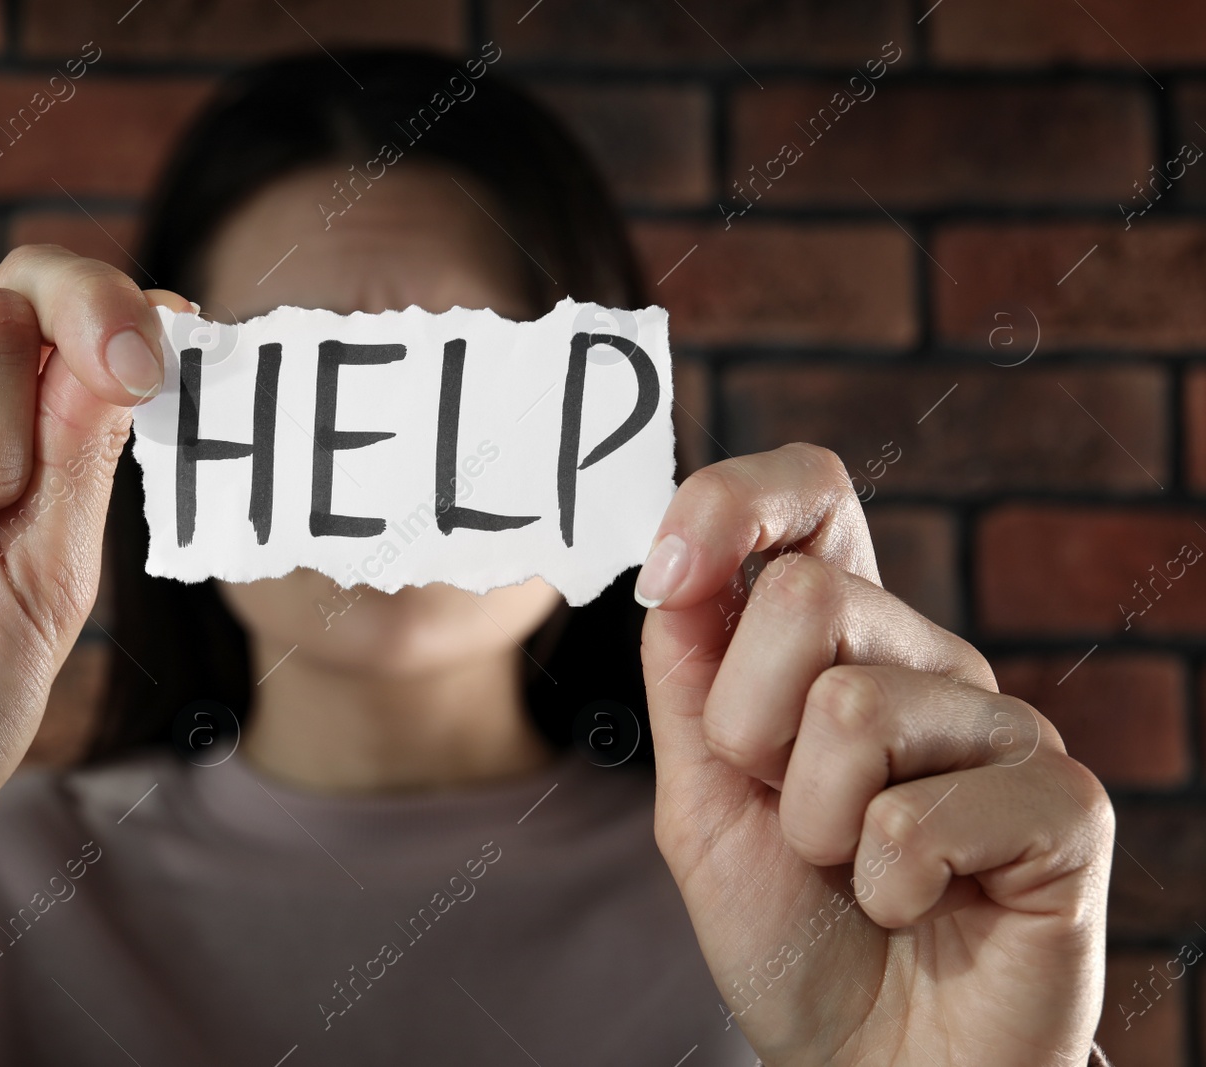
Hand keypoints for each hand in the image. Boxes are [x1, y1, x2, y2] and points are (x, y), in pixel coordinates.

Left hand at [637, 444, 1112, 1065]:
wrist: (871, 1059)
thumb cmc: (792, 928)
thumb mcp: (699, 800)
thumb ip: (687, 683)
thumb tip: (677, 570)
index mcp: (838, 642)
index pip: (811, 496)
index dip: (733, 500)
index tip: (668, 571)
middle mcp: (924, 661)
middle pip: (804, 595)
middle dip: (747, 729)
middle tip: (787, 815)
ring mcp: (999, 728)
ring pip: (852, 708)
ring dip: (813, 824)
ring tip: (850, 869)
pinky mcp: (1062, 808)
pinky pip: (922, 814)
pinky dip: (887, 885)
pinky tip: (918, 906)